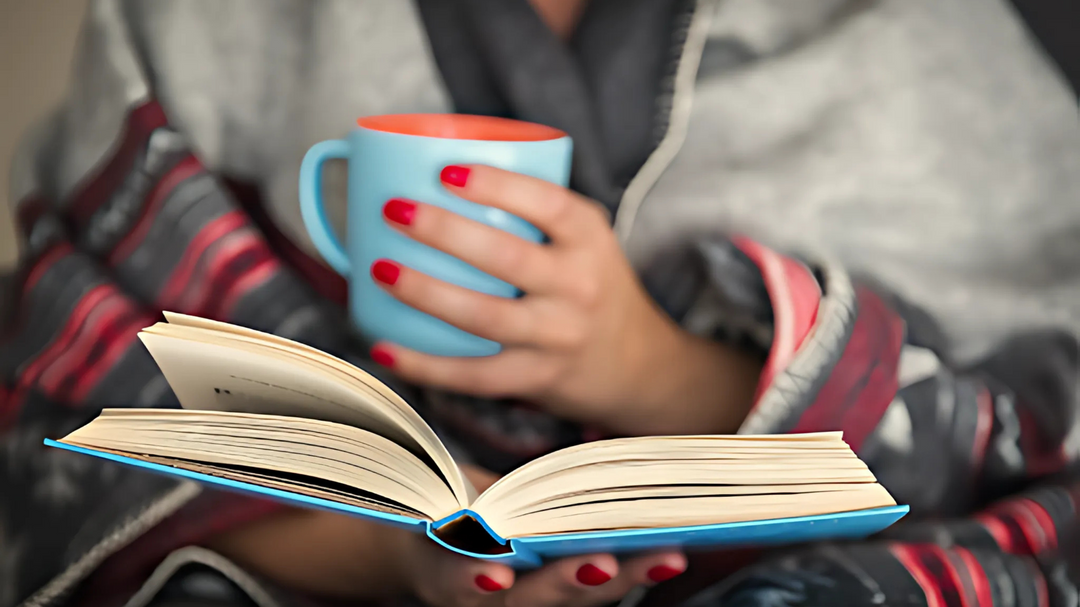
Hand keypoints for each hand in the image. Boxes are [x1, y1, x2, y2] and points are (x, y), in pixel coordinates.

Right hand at [207, 465, 685, 604]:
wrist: (408, 548)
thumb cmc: (407, 504)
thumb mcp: (401, 486)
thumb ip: (393, 449)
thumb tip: (324, 394)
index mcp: (431, 571)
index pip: (448, 578)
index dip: (470, 574)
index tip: (497, 566)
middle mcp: (479, 594)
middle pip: (526, 603)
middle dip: (567, 583)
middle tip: (607, 562)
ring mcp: (517, 599)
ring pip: (569, 602)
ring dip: (617, 579)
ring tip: (664, 551)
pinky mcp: (548, 589)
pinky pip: (589, 588)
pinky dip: (627, 570)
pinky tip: (666, 547)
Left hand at [369, 165, 760, 434]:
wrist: (636, 363)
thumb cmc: (591, 285)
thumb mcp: (585, 239)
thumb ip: (534, 209)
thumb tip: (435, 170)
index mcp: (590, 239)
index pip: (548, 204)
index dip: (497, 186)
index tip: (446, 171)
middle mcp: (579, 286)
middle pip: (505, 257)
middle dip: (442, 231)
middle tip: (394, 210)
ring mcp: (558, 336)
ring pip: (483, 316)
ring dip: (424, 292)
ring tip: (379, 268)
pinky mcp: (537, 377)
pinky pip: (473, 374)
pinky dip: (424, 364)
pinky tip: (384, 347)